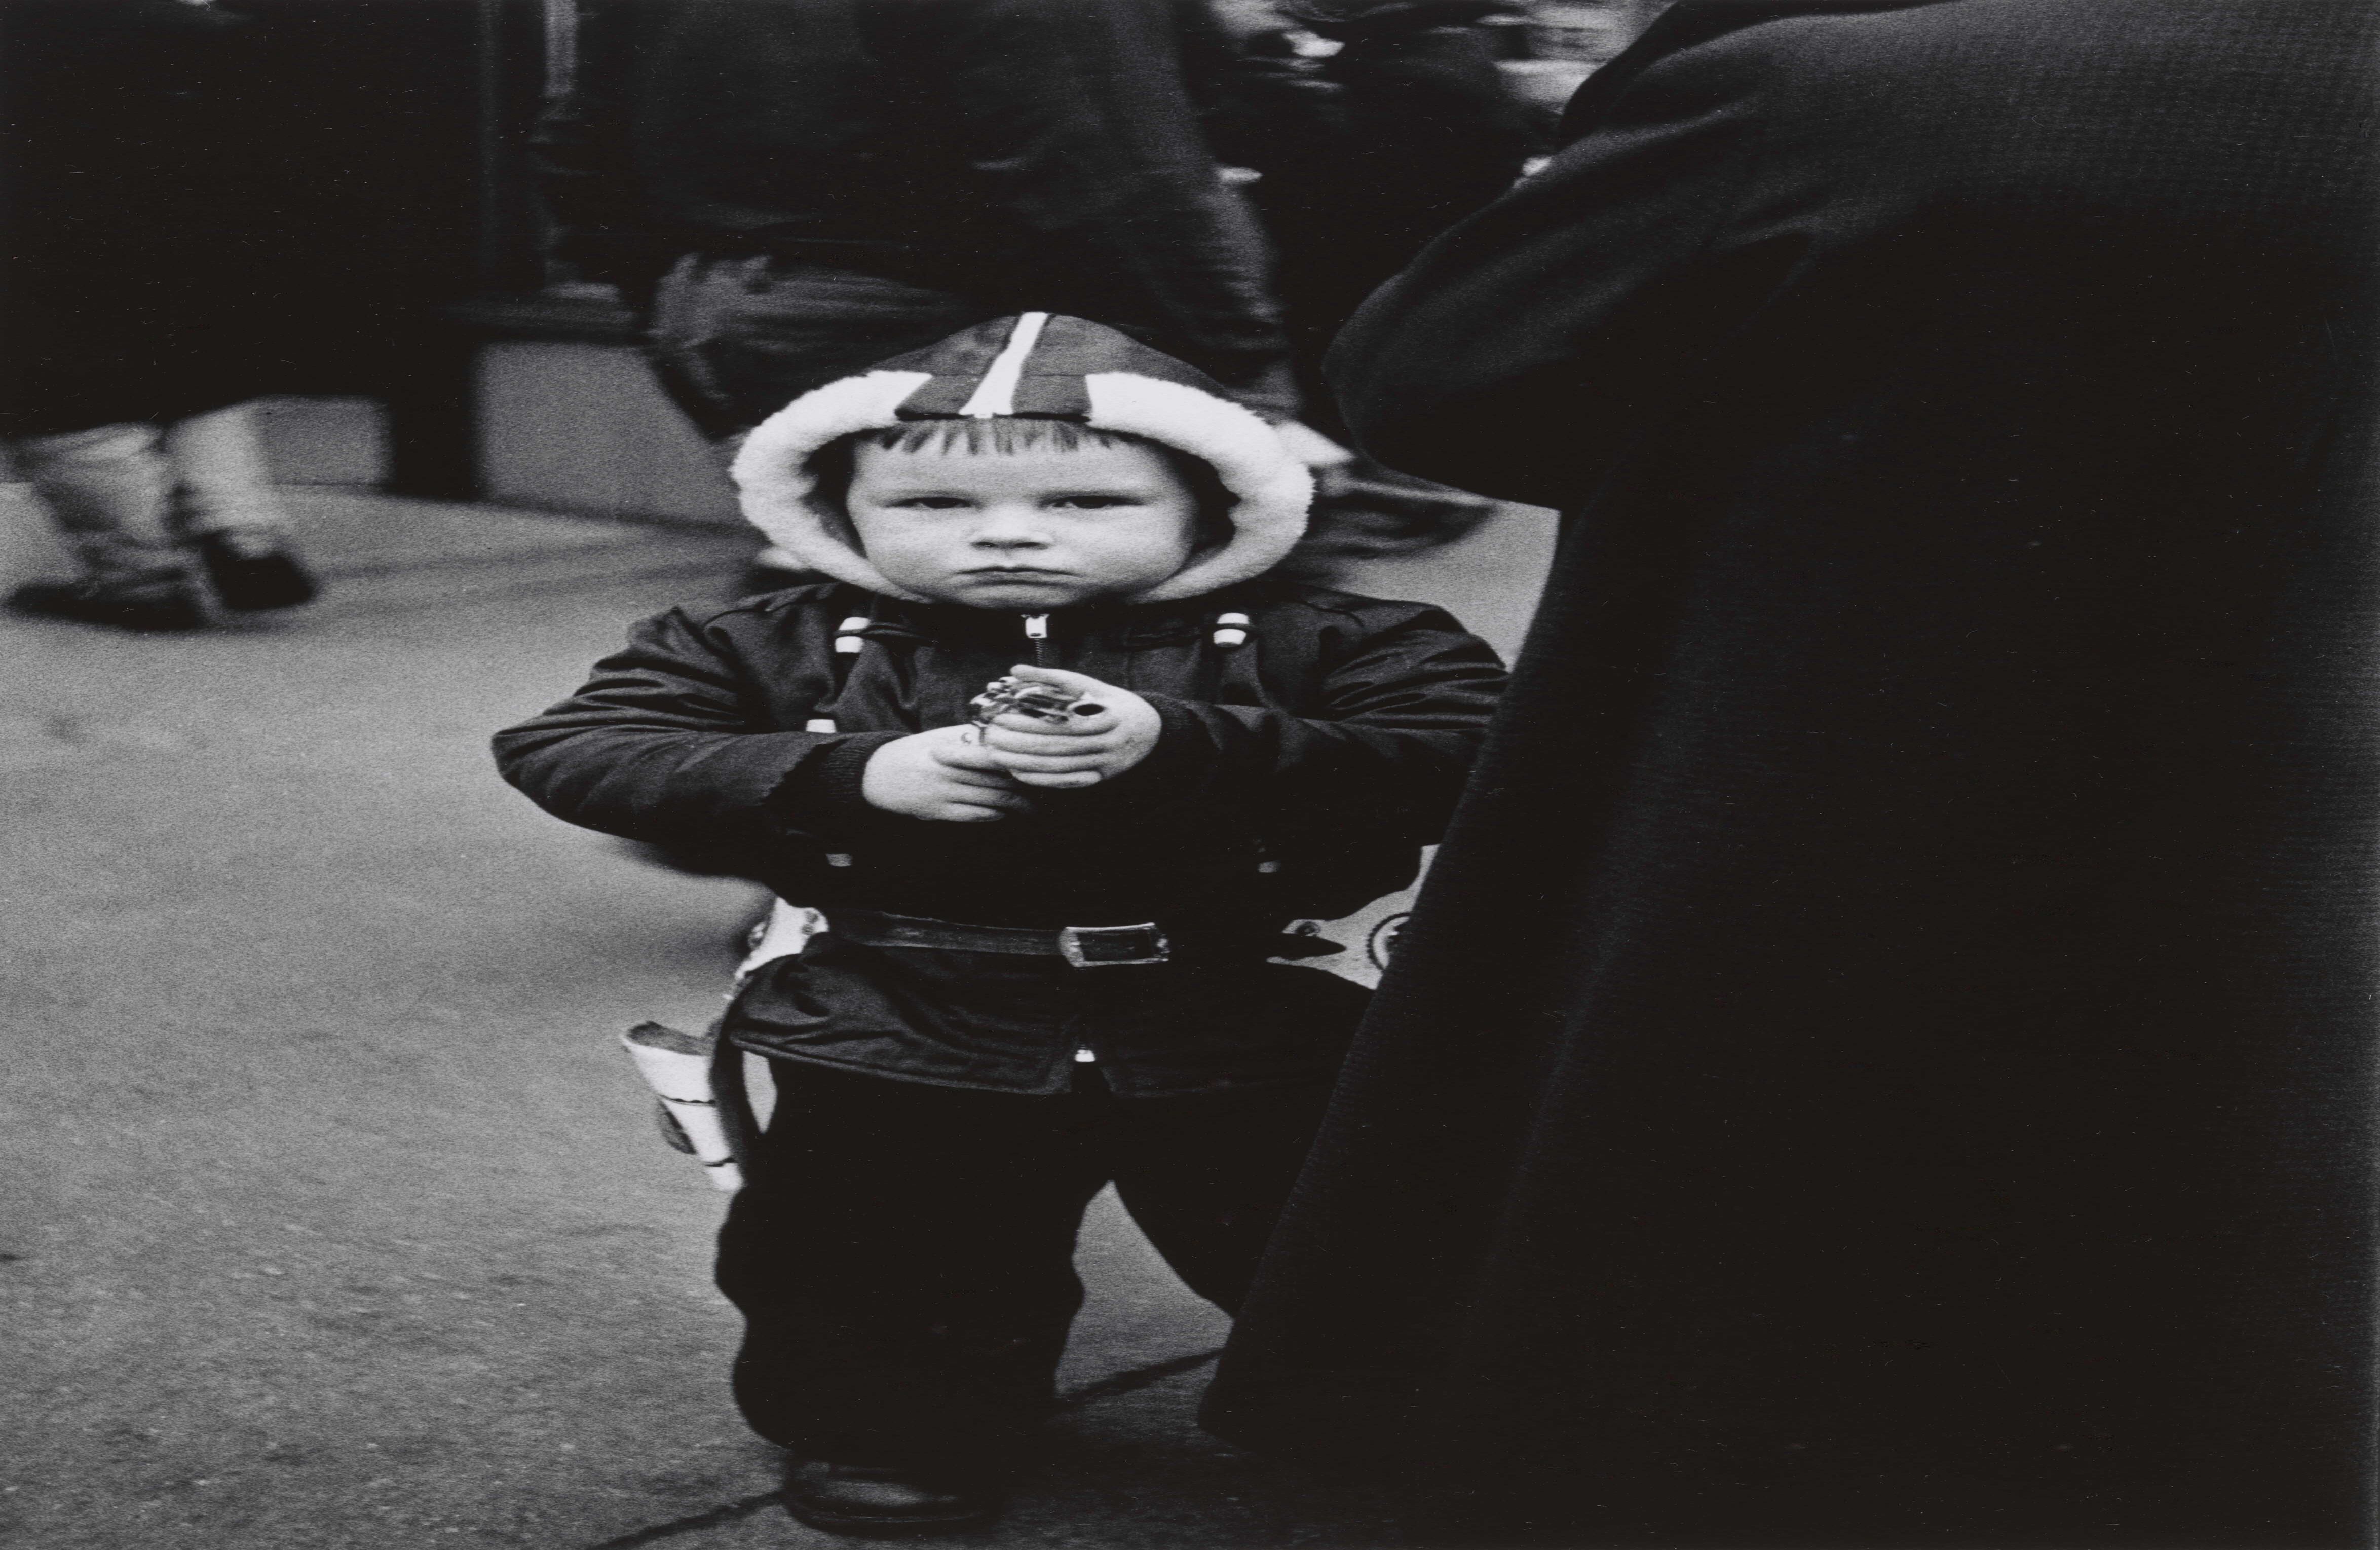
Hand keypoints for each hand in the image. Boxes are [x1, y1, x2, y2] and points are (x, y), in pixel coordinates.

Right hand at [861, 725, 1030, 821]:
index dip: (1020, 761)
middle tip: (1044, 789)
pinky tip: (1006, 814)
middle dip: (1025, 786)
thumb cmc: (917, 752)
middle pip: (1000, 778)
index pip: (996, 754)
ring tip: (1032, 807)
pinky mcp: (940, 812)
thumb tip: (1005, 731)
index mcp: (953, 747)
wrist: (879, 775)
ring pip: (993, 799)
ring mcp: (945, 792)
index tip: (1038, 764)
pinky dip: (995, 815)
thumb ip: (970, 735)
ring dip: (1016, 805)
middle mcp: (951, 769)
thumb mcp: (940, 737)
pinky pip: (976, 815)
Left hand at [977, 665, 1161, 788]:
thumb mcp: (1089, 685)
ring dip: (1024, 763)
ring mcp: (1105, 764)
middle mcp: (1108, 743)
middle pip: (1057, 746)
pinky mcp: (1100, 778)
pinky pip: (1066, 782)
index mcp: (1108, 715)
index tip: (1003, 717)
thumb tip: (1015, 670)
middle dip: (1020, 744)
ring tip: (997, 754)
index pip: (1063, 722)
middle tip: (992, 737)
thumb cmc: (1112, 703)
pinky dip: (1040, 779)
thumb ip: (1051, 677)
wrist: (1151, 731)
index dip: (1030, 722)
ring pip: (1059, 767)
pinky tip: (1018, 772)